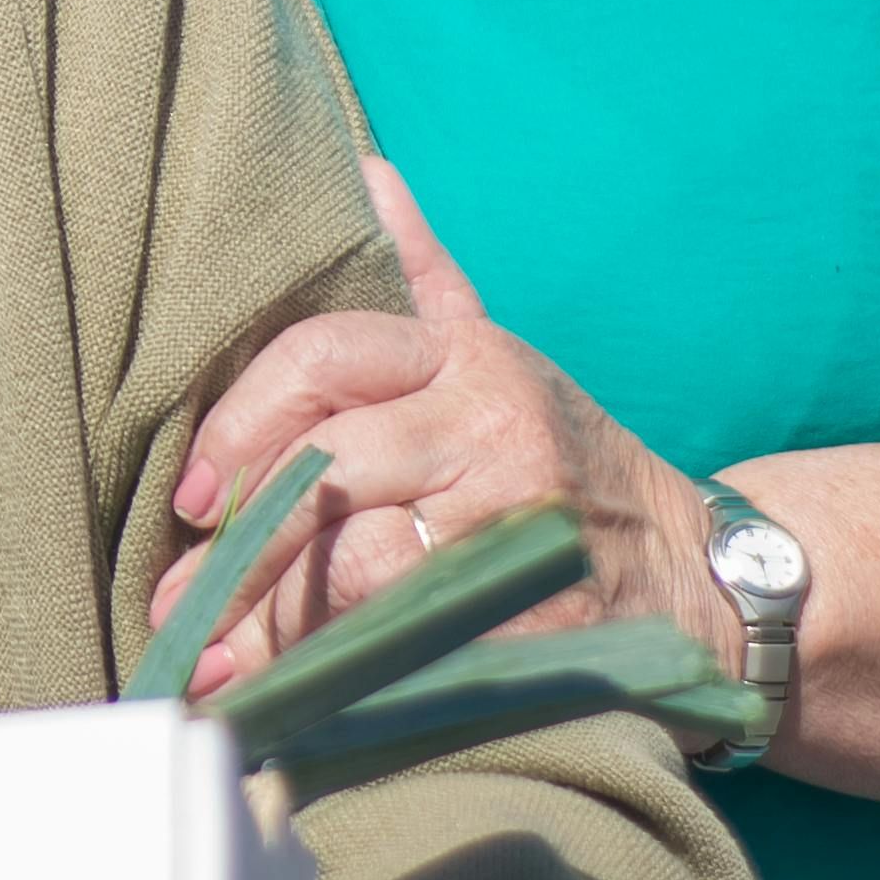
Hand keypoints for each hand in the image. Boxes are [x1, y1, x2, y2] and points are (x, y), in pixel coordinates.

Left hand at [152, 160, 721, 694]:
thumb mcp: (498, 356)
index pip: (325, 357)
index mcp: (469, 359)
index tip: (192, 495)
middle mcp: (494, 431)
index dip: (241, 423)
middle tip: (180, 605)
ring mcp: (519, 527)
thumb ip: (424, 278)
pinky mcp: (538, 617)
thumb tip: (365, 174)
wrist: (699, 574)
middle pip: (330, 473)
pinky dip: (341, 678)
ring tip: (217, 668)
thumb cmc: (564, 461)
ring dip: (275, 627)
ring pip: (360, 569)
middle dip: (242, 549)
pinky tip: (290, 704)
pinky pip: (410, 646)